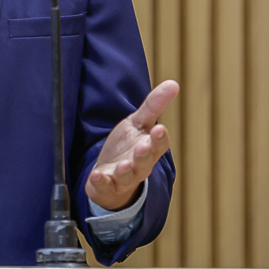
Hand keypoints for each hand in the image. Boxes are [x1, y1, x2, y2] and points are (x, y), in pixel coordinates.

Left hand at [86, 80, 176, 210]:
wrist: (109, 174)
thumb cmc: (127, 147)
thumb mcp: (139, 123)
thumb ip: (154, 106)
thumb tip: (174, 83)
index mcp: (149, 148)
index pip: (159, 144)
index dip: (160, 138)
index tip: (160, 129)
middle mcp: (139, 165)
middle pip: (145, 162)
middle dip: (145, 155)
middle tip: (144, 147)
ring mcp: (123, 177)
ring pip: (128, 176)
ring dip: (126, 171)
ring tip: (124, 165)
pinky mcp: (106, 185)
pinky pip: (104, 186)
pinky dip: (100, 182)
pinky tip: (95, 176)